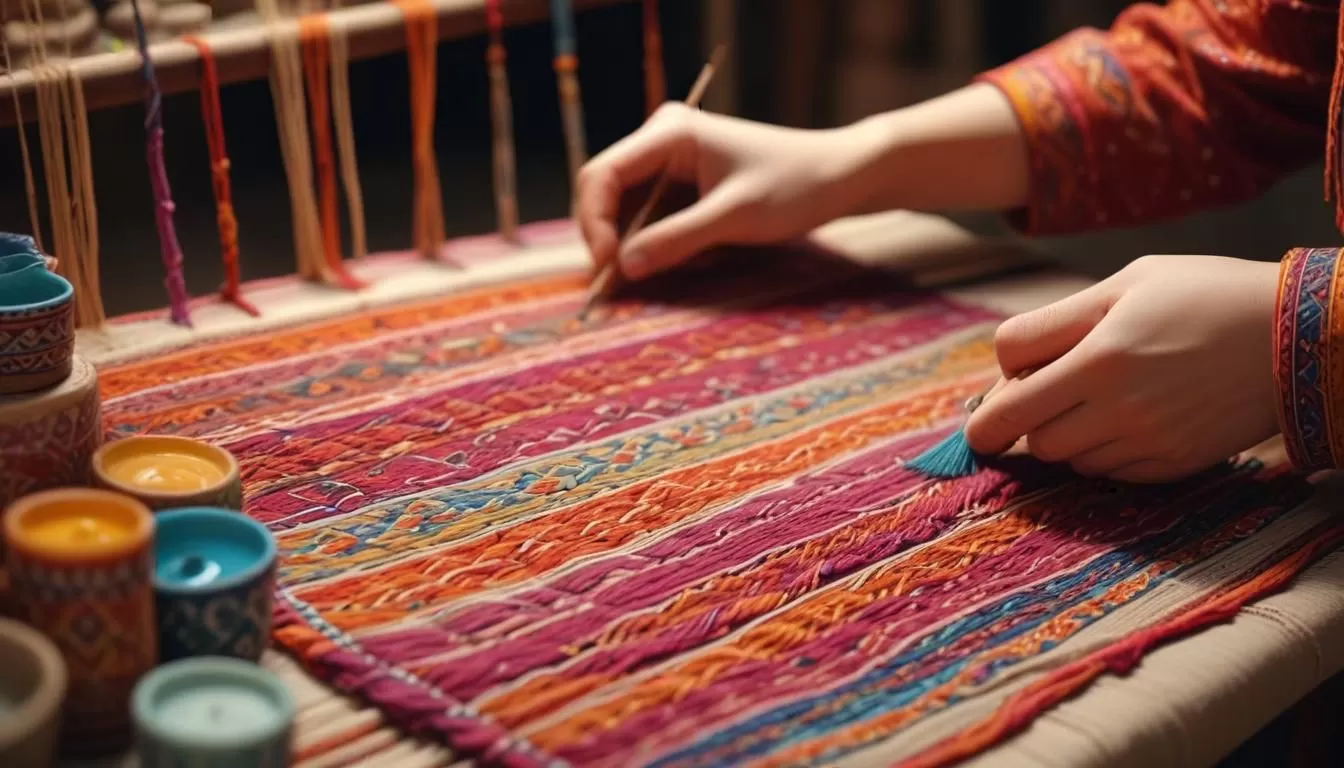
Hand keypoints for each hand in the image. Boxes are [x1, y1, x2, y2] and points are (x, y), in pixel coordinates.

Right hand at [575, 103, 862, 279]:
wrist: (839, 176)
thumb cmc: (794, 186)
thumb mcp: (734, 218)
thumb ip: (676, 240)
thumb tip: (623, 267)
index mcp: (670, 132)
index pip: (603, 174)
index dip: (595, 222)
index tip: (610, 266)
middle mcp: (661, 140)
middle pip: (605, 191)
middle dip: (607, 238)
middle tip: (616, 286)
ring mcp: (670, 161)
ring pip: (625, 209)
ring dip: (629, 245)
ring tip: (643, 280)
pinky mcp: (682, 184)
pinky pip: (649, 216)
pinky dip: (652, 244)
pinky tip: (670, 264)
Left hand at [964, 255, 1280, 482]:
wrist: (1298, 335)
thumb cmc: (1205, 295)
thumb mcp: (1125, 284)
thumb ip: (1055, 324)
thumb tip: (1005, 366)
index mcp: (1099, 358)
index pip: (1005, 403)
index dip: (991, 400)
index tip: (999, 395)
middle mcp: (1118, 409)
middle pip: (1031, 437)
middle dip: (1027, 416)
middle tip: (1047, 390)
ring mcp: (1147, 442)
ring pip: (1067, 458)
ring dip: (1065, 433)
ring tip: (1100, 395)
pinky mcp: (1173, 464)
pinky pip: (1108, 472)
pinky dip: (1103, 450)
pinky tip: (1131, 416)